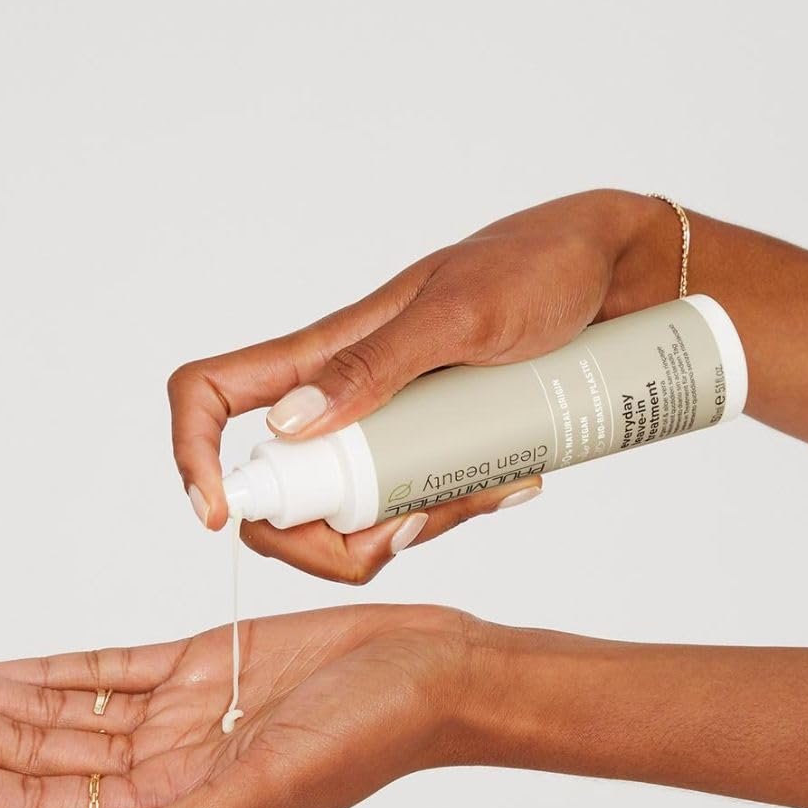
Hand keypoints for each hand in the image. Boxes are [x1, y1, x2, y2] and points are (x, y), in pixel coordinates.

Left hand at [0, 605, 484, 807]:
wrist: (434, 670)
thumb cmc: (377, 730)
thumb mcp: (277, 786)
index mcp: (177, 801)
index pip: (41, 800)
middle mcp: (168, 761)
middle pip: (32, 746)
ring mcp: (183, 711)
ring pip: (60, 704)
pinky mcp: (206, 663)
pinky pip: (111, 668)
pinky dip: (56, 666)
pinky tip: (8, 666)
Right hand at [170, 188, 676, 581]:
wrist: (614, 272)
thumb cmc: (537, 266)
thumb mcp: (460, 315)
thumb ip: (375, 363)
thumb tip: (287, 425)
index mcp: (321, 353)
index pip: (212, 395)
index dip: (193, 456)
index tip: (219, 514)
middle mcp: (338, 401)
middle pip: (281, 497)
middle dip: (330, 541)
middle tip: (416, 524)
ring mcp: (384, 432)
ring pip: (353, 518)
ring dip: (414, 530)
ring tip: (499, 483)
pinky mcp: (430, 451)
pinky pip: (415, 510)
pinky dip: (455, 513)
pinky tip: (515, 481)